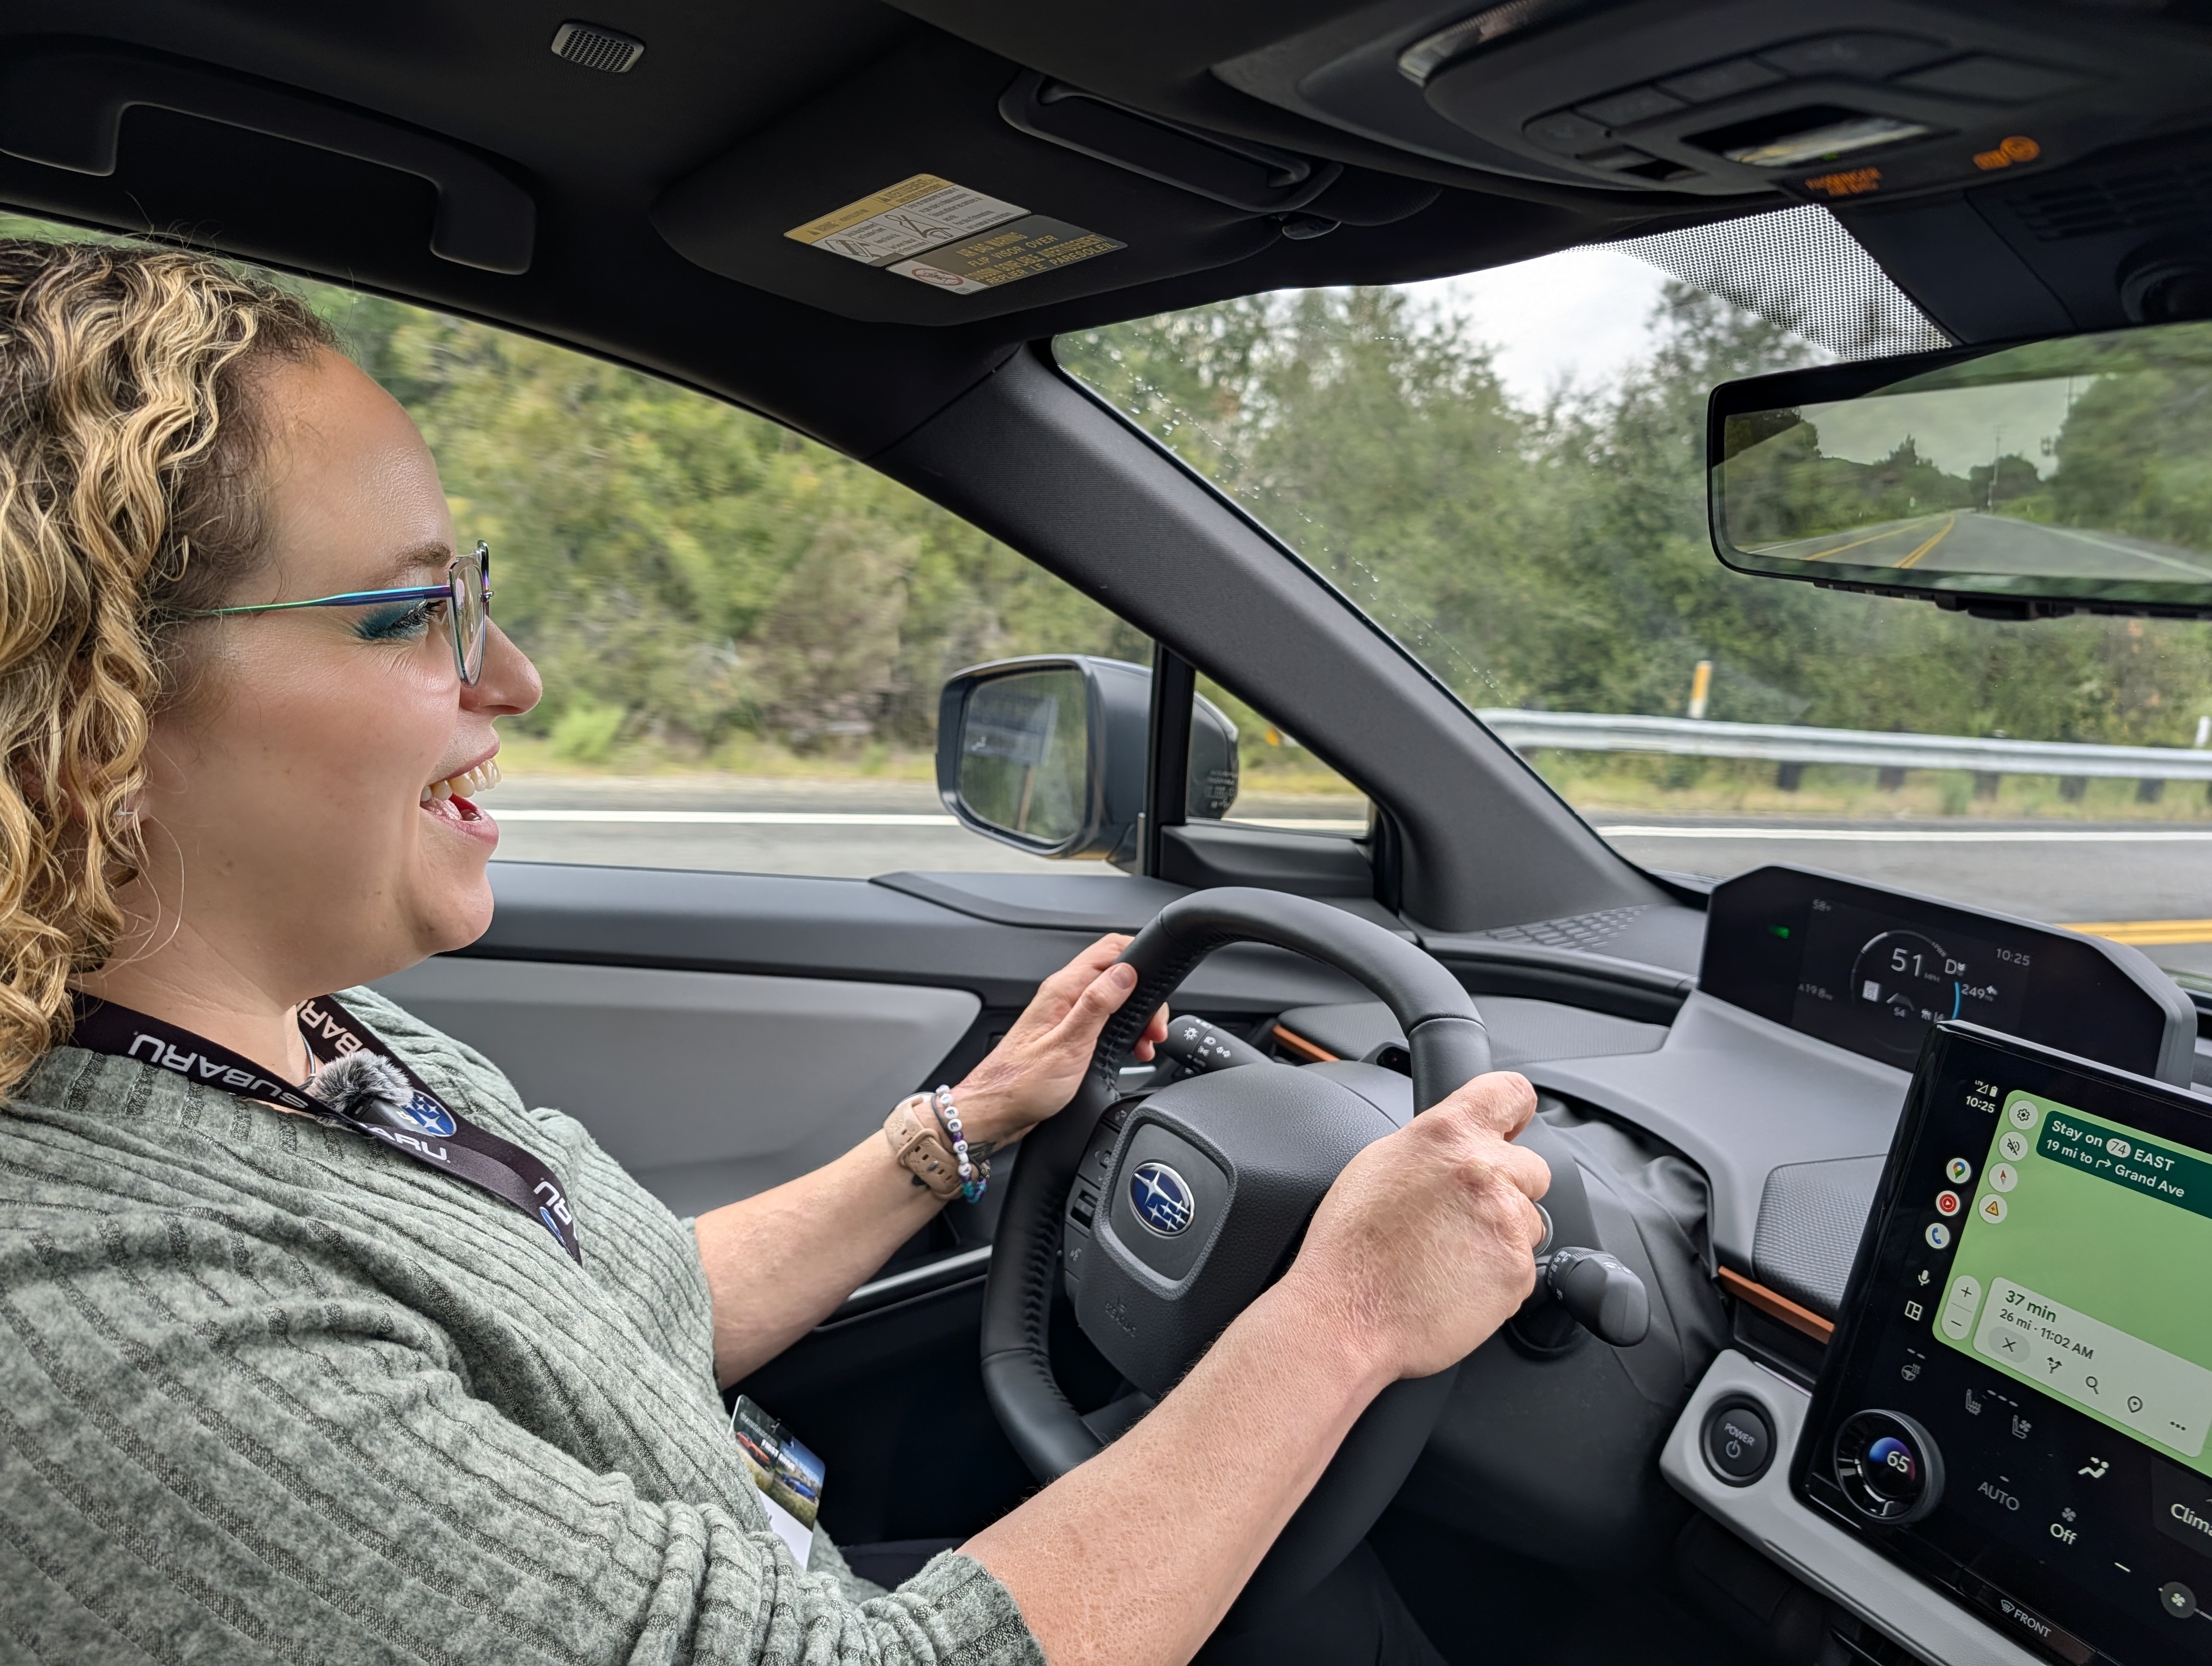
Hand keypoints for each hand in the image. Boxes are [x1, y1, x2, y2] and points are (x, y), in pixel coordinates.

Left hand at [950, 934, 1167, 1145]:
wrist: (994, 1112)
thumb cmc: (1021, 1085)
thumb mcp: (1067, 1046)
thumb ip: (1097, 1006)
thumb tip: (1125, 973)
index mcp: (1063, 989)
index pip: (1110, 949)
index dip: (1141, 961)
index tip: (1157, 992)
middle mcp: (1063, 996)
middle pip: (1117, 974)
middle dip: (1144, 997)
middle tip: (1154, 1028)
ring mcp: (1065, 1014)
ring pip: (1113, 998)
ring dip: (1135, 1016)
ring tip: (1146, 1042)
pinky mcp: (1067, 1033)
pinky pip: (1103, 1019)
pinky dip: (1122, 1031)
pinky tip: (1129, 1050)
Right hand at [1280, 1071, 1550, 1385]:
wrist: (1346, 1315)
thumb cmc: (1351, 1246)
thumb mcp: (1380, 1164)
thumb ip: (1433, 1144)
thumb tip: (1457, 1143)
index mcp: (1448, 1135)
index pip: (1511, 1093)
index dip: (1514, 1112)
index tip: (1511, 1127)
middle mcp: (1485, 1172)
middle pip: (1532, 1167)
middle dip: (1507, 1187)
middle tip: (1461, 1215)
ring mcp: (1507, 1224)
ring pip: (1529, 1222)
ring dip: (1501, 1234)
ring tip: (1450, 1253)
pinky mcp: (1517, 1273)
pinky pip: (1522, 1266)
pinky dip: (1497, 1275)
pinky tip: (1456, 1281)